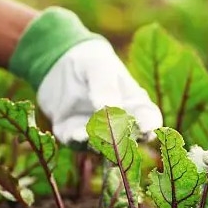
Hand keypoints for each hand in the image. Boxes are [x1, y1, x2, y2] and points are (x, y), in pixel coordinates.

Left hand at [9, 7, 162, 144]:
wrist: (57, 65)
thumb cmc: (89, 61)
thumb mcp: (99, 65)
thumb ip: (105, 85)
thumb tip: (109, 108)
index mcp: (134, 105)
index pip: (148, 119)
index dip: (150, 125)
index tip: (146, 128)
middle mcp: (118, 124)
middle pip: (127, 139)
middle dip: (123, 141)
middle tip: (118, 136)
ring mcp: (96, 133)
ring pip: (101, 146)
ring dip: (98, 144)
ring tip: (94, 135)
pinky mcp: (73, 135)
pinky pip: (76, 143)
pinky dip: (77, 141)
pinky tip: (75, 135)